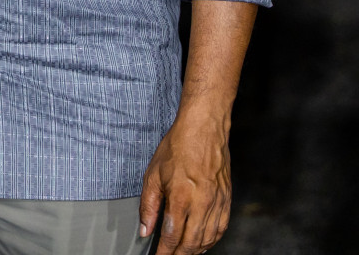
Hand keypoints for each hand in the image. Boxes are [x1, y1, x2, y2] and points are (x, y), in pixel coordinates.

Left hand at [138, 110, 232, 253]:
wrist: (204, 130)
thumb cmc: (177, 148)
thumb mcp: (153, 175)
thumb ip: (148, 205)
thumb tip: (145, 229)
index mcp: (181, 197)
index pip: (172, 235)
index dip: (164, 251)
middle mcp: (202, 203)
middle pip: (192, 242)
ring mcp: (217, 202)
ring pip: (208, 238)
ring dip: (195, 251)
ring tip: (183, 254)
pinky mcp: (227, 200)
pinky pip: (221, 228)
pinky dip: (212, 240)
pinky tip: (203, 243)